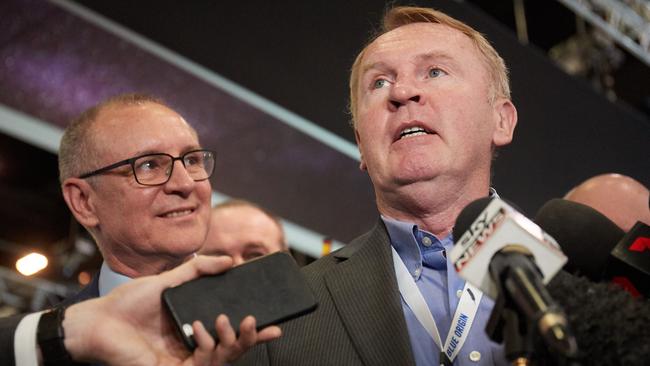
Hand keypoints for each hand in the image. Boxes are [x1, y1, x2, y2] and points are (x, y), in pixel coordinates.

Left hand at [61, 255, 279, 365]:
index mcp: (196, 327)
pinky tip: (203, 330)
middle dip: (251, 338)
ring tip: (232, 321)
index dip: (254, 330)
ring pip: (223, 359)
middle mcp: (193, 347)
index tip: (274, 323)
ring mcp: (183, 361)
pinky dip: (208, 348)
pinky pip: (202, 365)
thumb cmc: (129, 303)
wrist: (99, 320)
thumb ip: (200, 269)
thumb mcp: (170, 279)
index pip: (232, 333)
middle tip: (258, 322)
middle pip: (233, 349)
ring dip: (233, 342)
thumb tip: (230, 260)